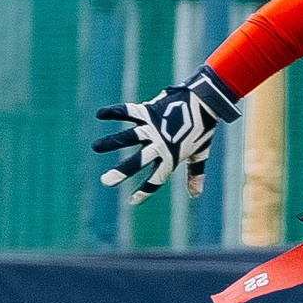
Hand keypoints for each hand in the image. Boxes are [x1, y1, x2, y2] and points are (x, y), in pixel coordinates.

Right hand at [92, 67, 240, 202]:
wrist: (207, 101)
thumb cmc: (203, 129)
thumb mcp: (200, 154)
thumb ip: (195, 174)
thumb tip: (195, 195)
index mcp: (171, 156)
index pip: (156, 178)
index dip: (145, 191)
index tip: (133, 201)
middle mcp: (160, 144)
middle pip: (139, 161)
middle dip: (122, 172)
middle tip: (106, 181)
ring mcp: (153, 127)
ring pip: (129, 137)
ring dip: (112, 142)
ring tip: (96, 147)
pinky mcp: (149, 111)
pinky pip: (128, 111)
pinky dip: (114, 112)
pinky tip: (100, 114)